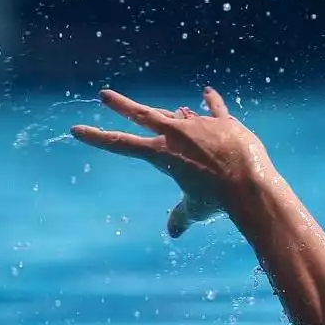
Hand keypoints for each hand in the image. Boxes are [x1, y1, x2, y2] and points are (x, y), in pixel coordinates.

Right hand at [71, 87, 273, 237]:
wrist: (248, 183)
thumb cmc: (218, 199)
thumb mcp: (195, 210)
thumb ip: (181, 217)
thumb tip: (174, 232)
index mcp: (161, 154)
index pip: (120, 144)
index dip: (97, 137)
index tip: (76, 129)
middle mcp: (176, 134)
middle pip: (142, 115)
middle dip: (121, 106)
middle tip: (105, 95)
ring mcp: (199, 124)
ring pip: (177, 112)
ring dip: (168, 111)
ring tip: (159, 110)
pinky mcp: (224, 122)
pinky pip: (215, 108)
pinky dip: (212, 101)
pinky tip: (207, 92)